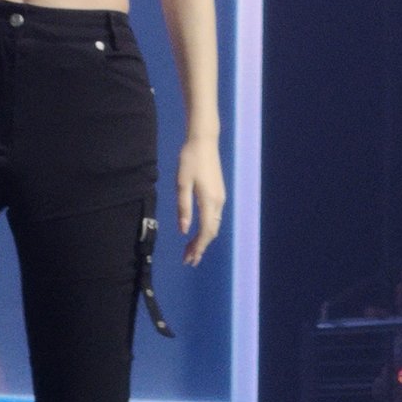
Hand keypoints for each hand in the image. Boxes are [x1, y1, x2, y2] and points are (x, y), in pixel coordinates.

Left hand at [178, 137, 225, 266]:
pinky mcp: (218, 192)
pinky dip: (206, 228)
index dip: (198, 247)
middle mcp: (218, 203)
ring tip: (191, 249)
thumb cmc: (190, 160)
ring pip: (214, 225)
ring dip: (203, 239)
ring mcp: (220, 197)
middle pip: (211, 231)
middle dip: (200, 247)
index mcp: (209, 201)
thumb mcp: (182, 184)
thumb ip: (183, 207)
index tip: (189, 259)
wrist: (204, 141)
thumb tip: (184, 230)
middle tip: (188, 260)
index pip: (206, 232)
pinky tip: (198, 231)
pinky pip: (214, 217)